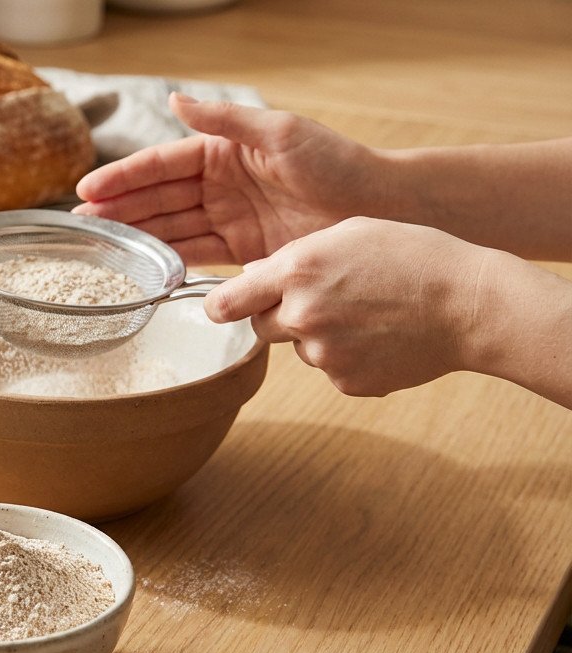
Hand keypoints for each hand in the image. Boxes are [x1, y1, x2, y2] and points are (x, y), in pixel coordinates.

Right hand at [73, 94, 381, 264]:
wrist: (381, 209)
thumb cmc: (338, 164)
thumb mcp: (279, 133)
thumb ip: (224, 120)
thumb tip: (175, 100)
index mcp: (224, 151)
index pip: (162, 164)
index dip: (123, 176)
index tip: (88, 189)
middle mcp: (221, 184)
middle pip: (158, 198)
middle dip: (118, 210)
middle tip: (80, 225)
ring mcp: (230, 218)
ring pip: (171, 228)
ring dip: (136, 238)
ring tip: (100, 250)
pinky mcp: (244, 251)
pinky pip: (197, 255)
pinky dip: (169, 262)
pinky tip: (143, 270)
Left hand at [203, 217, 495, 396]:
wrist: (469, 304)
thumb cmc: (413, 256)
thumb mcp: (348, 233)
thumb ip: (293, 257)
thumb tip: (251, 279)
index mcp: (296, 271)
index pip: (227, 302)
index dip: (221, 306)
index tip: (220, 309)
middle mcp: (301, 315)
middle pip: (261, 327)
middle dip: (279, 315)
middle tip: (325, 299)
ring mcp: (323, 354)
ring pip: (301, 347)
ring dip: (320, 335)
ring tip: (368, 314)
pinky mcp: (346, 382)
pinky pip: (331, 369)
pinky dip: (348, 357)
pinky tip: (380, 336)